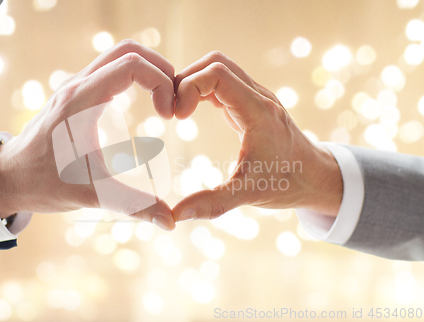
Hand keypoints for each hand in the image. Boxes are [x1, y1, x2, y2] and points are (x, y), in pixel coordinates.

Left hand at [0, 40, 175, 230]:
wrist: (8, 177)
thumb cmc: (43, 184)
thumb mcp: (91, 194)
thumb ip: (132, 205)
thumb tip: (169, 222)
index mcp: (81, 102)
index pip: (131, 65)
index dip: (161, 83)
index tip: (168, 115)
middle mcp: (78, 85)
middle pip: (128, 50)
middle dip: (160, 69)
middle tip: (174, 99)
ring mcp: (75, 87)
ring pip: (119, 56)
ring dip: (148, 71)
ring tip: (164, 100)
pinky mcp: (76, 94)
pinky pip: (111, 69)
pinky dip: (135, 76)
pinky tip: (144, 102)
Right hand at [172, 51, 342, 221]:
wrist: (316, 177)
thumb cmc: (287, 183)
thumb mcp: (249, 195)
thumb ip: (213, 204)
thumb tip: (176, 215)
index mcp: (258, 112)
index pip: (217, 74)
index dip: (189, 87)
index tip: (177, 117)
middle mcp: (258, 97)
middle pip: (215, 62)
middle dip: (186, 80)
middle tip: (172, 110)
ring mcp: (256, 97)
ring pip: (219, 68)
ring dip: (193, 82)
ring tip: (178, 110)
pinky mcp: (251, 103)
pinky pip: (223, 82)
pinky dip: (202, 89)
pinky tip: (190, 111)